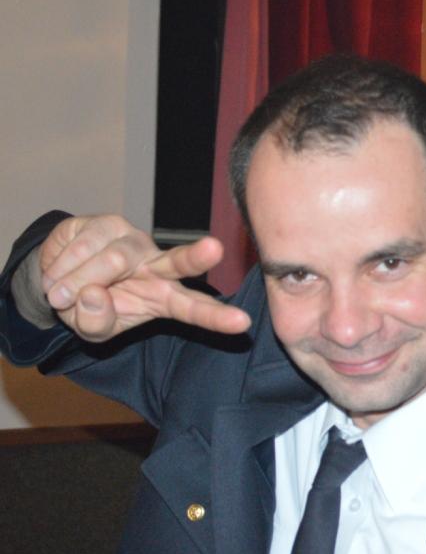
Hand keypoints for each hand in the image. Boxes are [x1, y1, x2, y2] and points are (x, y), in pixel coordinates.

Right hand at [36, 215, 250, 341]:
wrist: (56, 280)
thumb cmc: (89, 306)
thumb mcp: (91, 330)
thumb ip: (96, 322)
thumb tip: (93, 294)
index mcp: (164, 296)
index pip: (194, 307)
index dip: (216, 317)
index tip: (243, 323)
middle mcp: (157, 265)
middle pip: (178, 261)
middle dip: (197, 256)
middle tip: (215, 249)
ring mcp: (132, 241)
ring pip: (111, 261)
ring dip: (76, 283)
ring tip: (59, 297)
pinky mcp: (105, 223)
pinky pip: (82, 247)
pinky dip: (60, 269)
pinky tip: (54, 277)